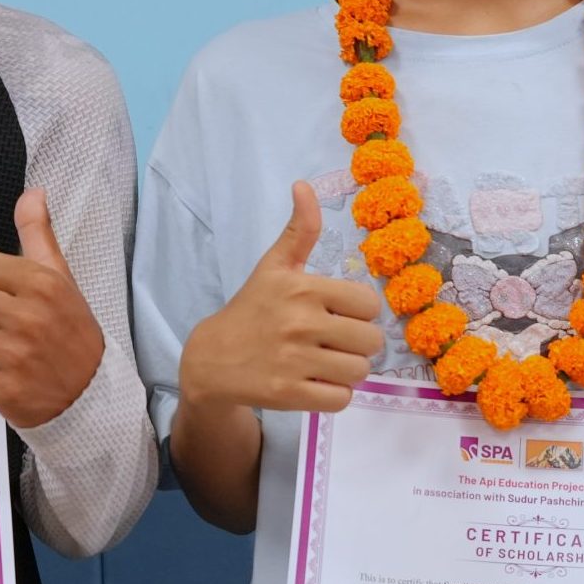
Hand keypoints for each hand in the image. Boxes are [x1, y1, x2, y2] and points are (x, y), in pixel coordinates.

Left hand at [0, 188, 104, 428]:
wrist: (94, 396)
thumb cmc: (71, 332)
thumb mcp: (61, 280)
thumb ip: (39, 235)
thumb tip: (33, 192)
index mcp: (43, 284)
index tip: (9, 299)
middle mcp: (29, 317)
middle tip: (2, 326)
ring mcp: (16, 356)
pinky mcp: (5, 390)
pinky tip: (0, 373)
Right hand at [180, 182, 382, 414]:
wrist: (212, 358)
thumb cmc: (251, 309)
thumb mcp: (274, 266)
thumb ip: (299, 230)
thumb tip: (304, 184)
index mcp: (302, 288)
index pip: (368, 304)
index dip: (359, 312)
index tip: (339, 314)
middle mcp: (300, 323)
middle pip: (371, 341)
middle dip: (358, 344)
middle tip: (335, 342)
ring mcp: (295, 362)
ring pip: (359, 371)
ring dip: (348, 370)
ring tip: (327, 362)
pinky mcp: (290, 395)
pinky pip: (341, 399)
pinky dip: (335, 394)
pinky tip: (316, 382)